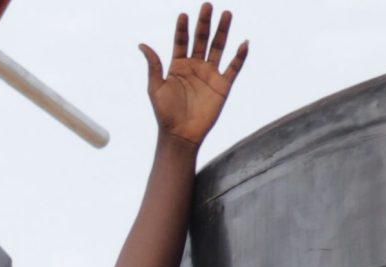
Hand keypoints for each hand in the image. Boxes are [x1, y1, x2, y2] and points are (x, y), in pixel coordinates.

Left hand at [140, 5, 246, 146]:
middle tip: (207, 5)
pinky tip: (243, 43)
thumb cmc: (165, 113)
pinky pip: (233, 68)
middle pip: (201, 39)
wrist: (181, 135)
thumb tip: (142, 44)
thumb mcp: (155, 88)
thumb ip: (153, 65)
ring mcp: (210, 74)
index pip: (181, 41)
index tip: (183, 14)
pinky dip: (239, 56)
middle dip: (204, 23)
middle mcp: (195, 66)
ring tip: (226, 14)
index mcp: (178, 66)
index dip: (182, 29)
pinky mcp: (223, 86)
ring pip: (218, 48)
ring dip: (223, 31)